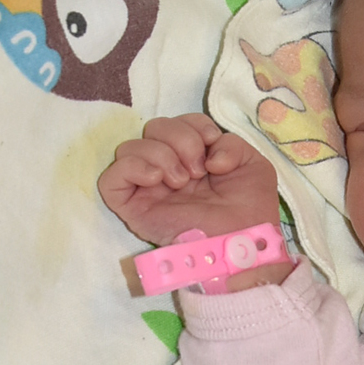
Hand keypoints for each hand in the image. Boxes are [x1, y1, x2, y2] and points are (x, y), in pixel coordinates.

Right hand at [99, 114, 280, 245]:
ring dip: (160, 155)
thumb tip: (207, 155)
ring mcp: (148, 188)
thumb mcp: (252, 165)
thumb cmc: (250, 208)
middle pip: (154, 128)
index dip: (194, 125)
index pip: (179, 122)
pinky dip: (132, 168)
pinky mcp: (132, 207)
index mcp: (194, 157)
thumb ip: (231, 144)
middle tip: (198, 170)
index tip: (212, 143)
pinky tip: (157, 179)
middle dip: (180, 139)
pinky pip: (111, 178)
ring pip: (130, 148)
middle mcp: (168, 168)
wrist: (241, 242)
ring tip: (181, 181)